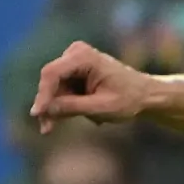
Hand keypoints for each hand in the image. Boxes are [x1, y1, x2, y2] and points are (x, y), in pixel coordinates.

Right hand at [31, 41, 155, 132]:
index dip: (42, 95)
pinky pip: (62, 90)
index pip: (52, 74)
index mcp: (84, 57)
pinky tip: (92, 115)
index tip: (37, 114)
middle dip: (49, 106)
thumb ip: (73, 107)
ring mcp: (73, 60)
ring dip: (61, 108)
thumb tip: (44, 110)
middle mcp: (75, 53)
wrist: (146, 95)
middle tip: (47, 130)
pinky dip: (69, 105)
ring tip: (90, 121)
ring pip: (55, 88)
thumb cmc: (130, 99)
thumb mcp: (103, 107)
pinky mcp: (73, 71)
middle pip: (51, 82)